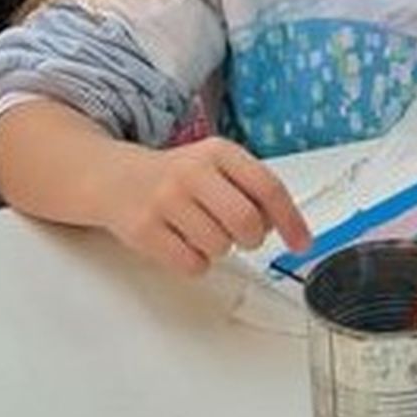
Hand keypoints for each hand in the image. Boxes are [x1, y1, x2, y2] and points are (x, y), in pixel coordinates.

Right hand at [101, 137, 312, 276]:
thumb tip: (283, 225)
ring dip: (220, 249)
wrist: (112, 177)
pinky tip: (184, 243)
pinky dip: (196, 263)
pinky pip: (191, 264)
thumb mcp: (218, 166)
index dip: (291, 221)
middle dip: (252, 238)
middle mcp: (193, 172)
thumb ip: (252, 188)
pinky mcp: (144, 229)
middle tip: (242, 236)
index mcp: (220, 152)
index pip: (269, 188)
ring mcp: (166, 200)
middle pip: (247, 221)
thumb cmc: (176, 176)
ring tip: (202, 231)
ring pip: (220, 246)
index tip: (303, 244)